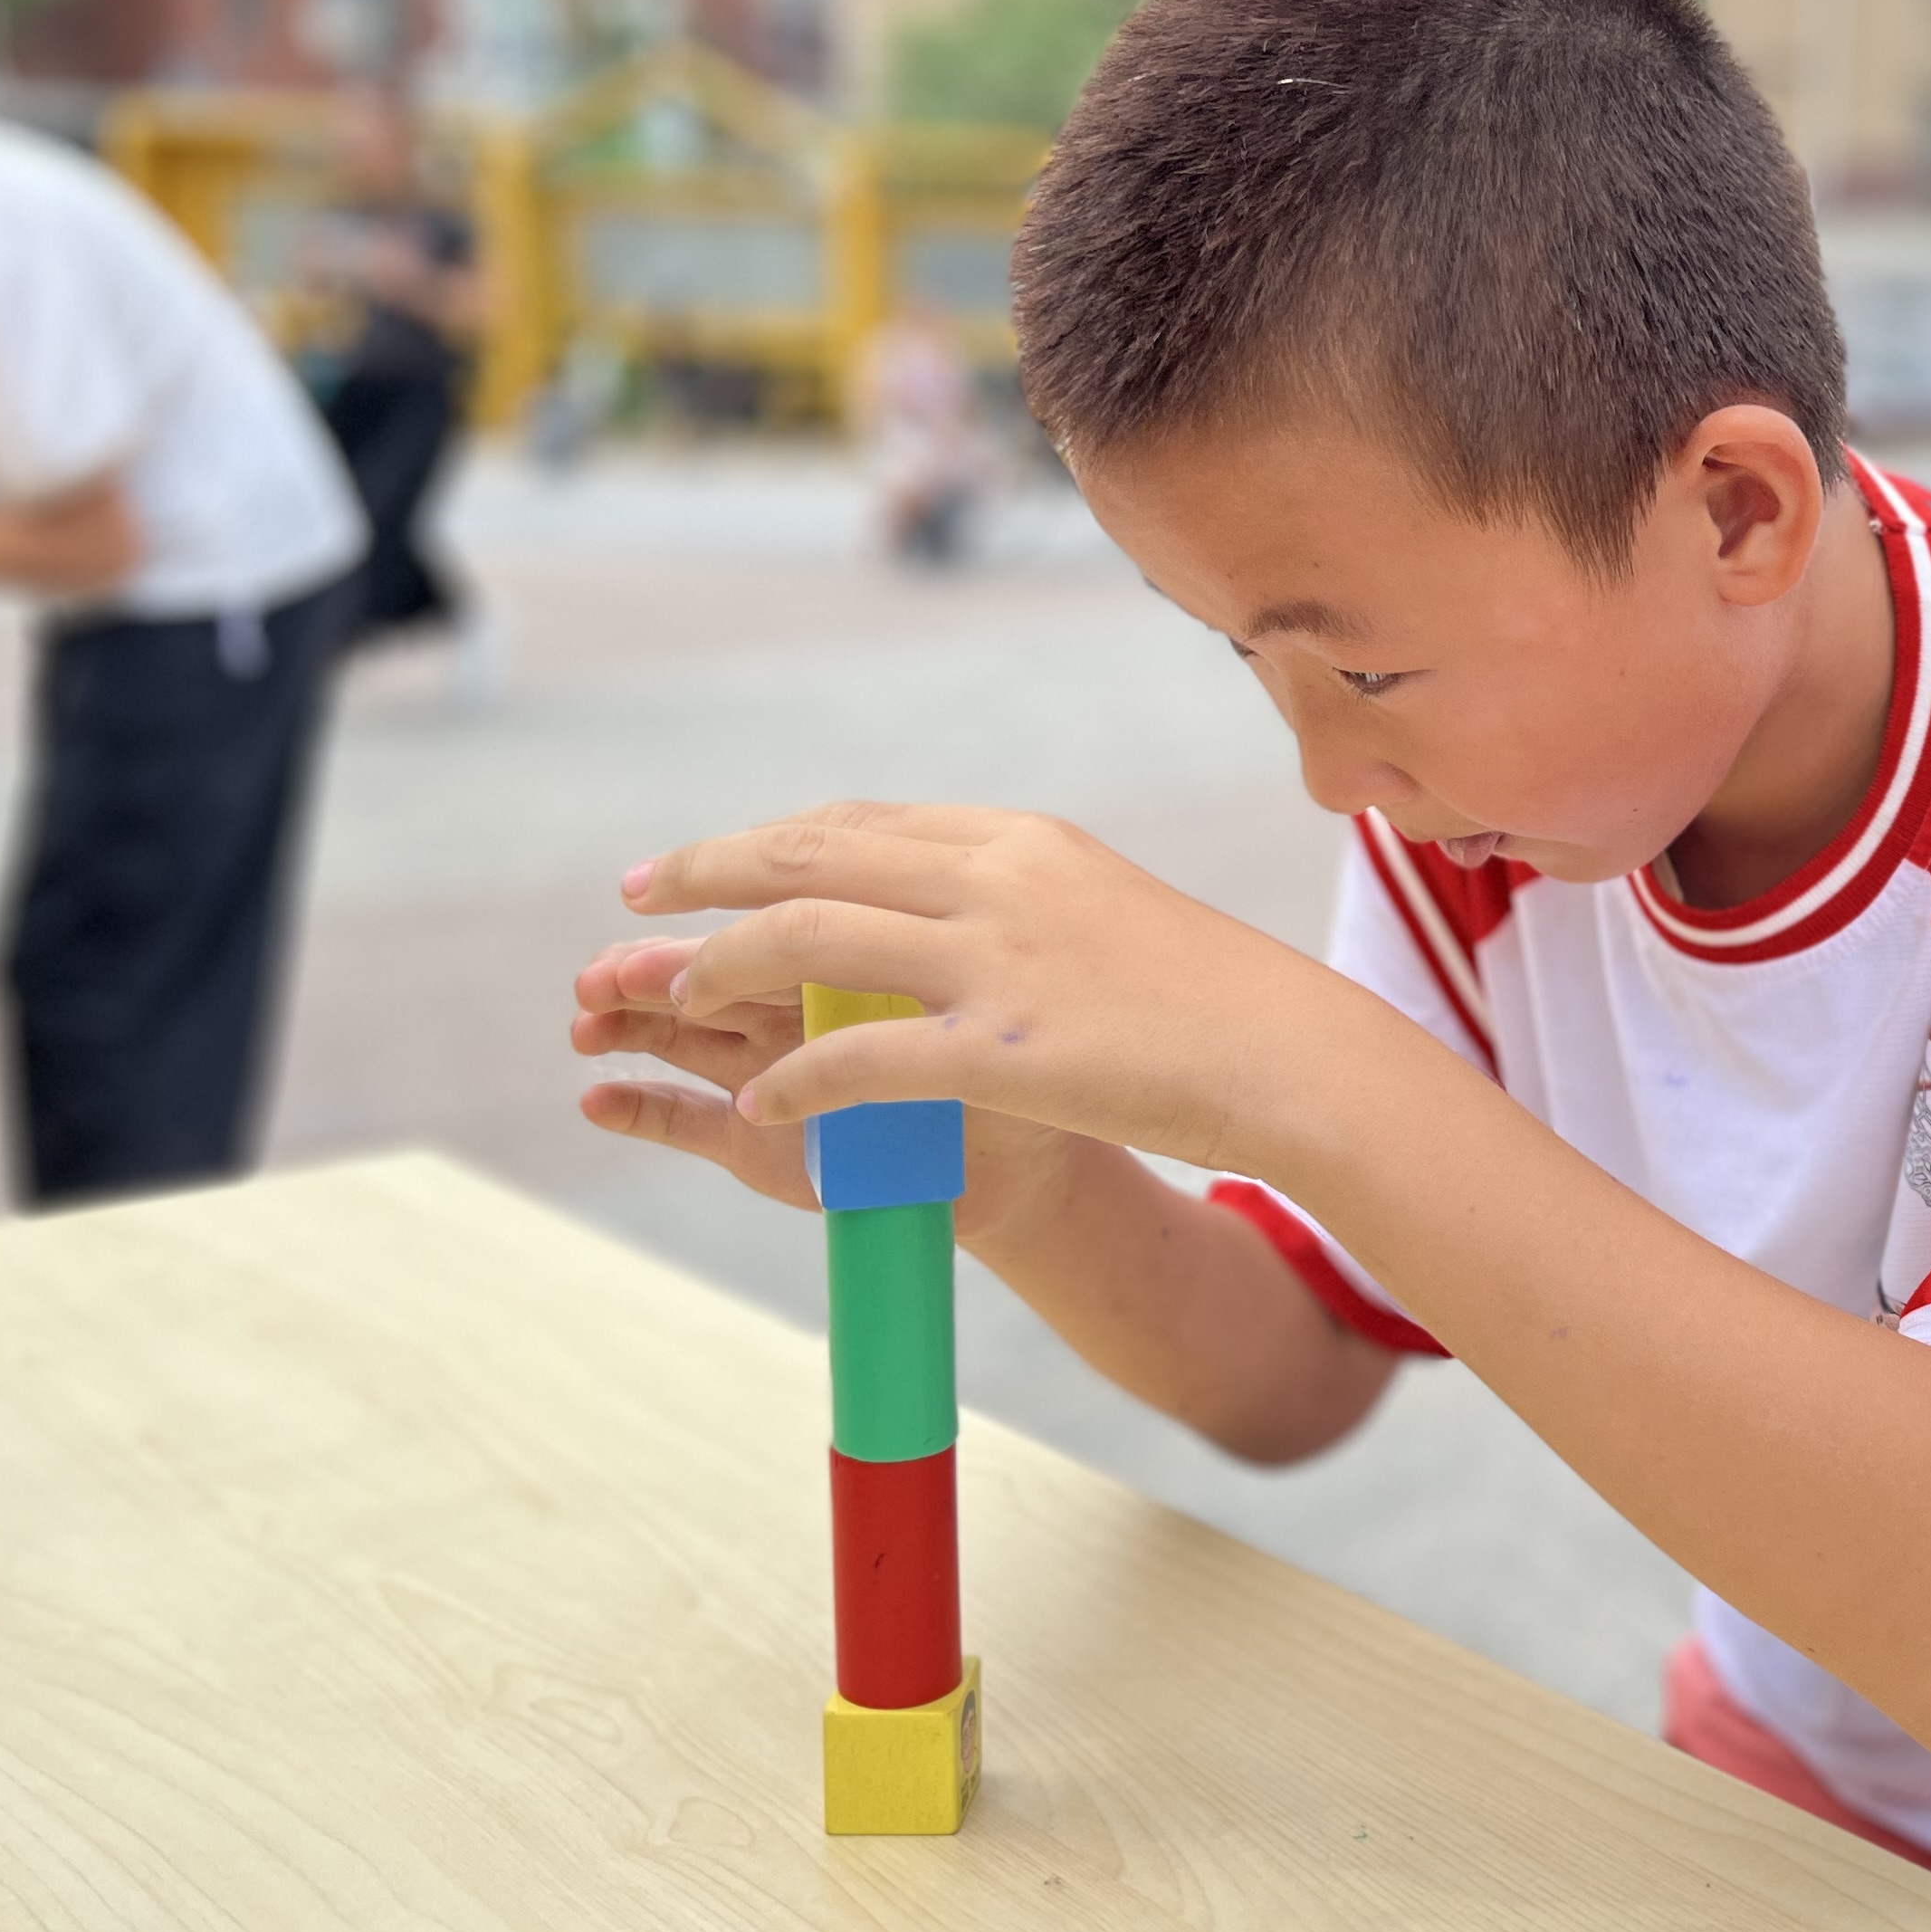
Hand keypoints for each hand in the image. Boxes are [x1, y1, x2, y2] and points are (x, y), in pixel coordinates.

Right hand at [568, 926, 1089, 1238]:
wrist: (1035, 1173)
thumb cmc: (1026, 1072)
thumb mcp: (988, 1009)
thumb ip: (931, 960)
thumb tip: (886, 897)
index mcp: (850, 954)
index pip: (770, 915)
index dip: (713, 905)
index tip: (661, 892)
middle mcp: (798, 1005)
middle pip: (710, 971)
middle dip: (652, 965)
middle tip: (602, 968)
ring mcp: (774, 1070)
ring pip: (684, 1034)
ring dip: (629, 1023)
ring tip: (585, 1024)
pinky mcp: (764, 1145)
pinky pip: (691, 1123)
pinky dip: (643, 1111)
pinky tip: (596, 1099)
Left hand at [604, 802, 1340, 1184]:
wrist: (1290, 1053)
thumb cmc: (1209, 996)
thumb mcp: (1105, 910)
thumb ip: (1017, 898)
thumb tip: (944, 902)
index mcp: (1020, 840)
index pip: (859, 823)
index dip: (767, 839)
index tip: (710, 861)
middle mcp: (995, 880)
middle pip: (807, 856)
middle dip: (708, 873)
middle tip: (640, 895)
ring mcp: (995, 962)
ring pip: (807, 939)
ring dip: (723, 966)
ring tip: (678, 997)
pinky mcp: (1000, 1051)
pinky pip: (857, 1056)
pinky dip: (793, 1080)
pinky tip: (763, 1108)